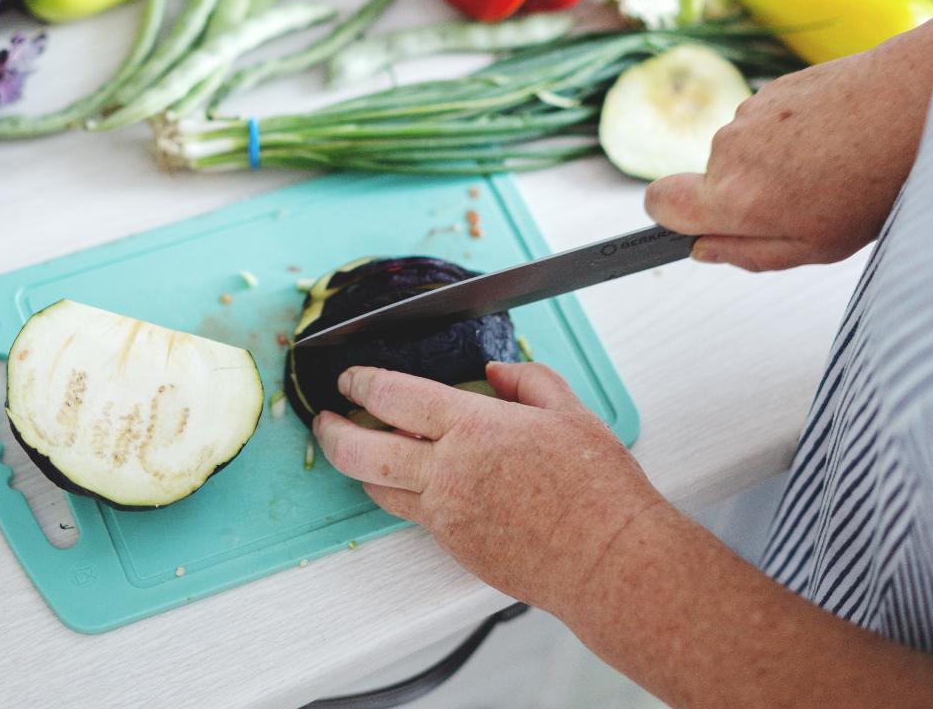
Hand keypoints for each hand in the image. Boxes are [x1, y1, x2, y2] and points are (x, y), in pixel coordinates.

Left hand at [313, 362, 663, 612]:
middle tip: (324, 419)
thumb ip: (526, 382)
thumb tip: (495, 374)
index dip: (361, 383)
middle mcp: (448, 472)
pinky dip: (403, 497)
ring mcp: (447, 515)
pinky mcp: (456, 547)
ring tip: (358, 453)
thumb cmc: (597, 490)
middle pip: (360, 450)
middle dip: (331, 431)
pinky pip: (414, 517)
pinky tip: (414, 485)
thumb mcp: (569, 412)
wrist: (608, 559)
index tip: (349, 379)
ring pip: (378, 490)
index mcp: (472, 428)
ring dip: (361, 468)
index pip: (392, 396)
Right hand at [645, 11, 932, 270]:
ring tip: (835, 167)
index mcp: (731, 198)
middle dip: (748, 192)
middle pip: (714, 180)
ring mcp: (750, 113)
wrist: (915, 105)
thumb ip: (748, 253)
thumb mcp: (817, 245)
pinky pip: (771, 122)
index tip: (697, 223)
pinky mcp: (775, 87)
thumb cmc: (875, 180)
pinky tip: (840, 138)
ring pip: (746, 151)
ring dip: (777, 162)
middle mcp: (728, 150)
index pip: (659, 204)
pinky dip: (797, 133)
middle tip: (808, 201)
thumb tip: (704, 249)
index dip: (671, 216)